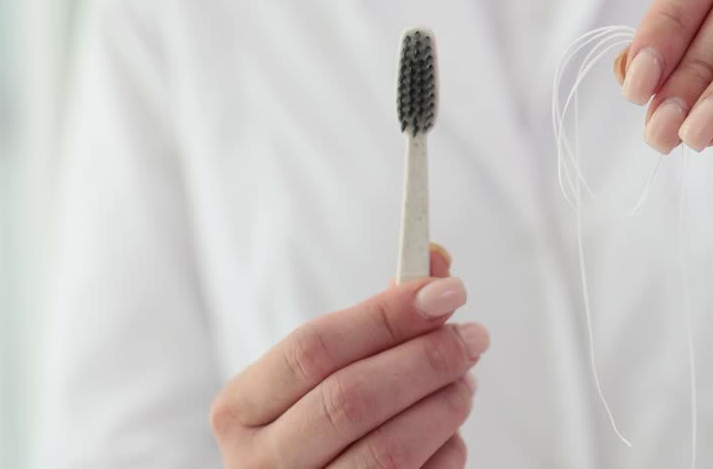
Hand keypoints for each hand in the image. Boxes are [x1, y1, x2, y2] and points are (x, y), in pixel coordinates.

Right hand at [210, 246, 486, 467]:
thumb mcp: (329, 373)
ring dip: (444, 405)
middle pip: (352, 398)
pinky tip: (449, 430)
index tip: (448, 290)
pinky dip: (446, 449)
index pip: (313, 348)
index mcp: (241, 410)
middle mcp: (260, 465)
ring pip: (389, 451)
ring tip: (464, 382)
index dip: (386, 315)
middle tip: (472, 336)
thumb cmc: (323, 426)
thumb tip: (437, 264)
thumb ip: (378, 319)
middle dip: (425, 358)